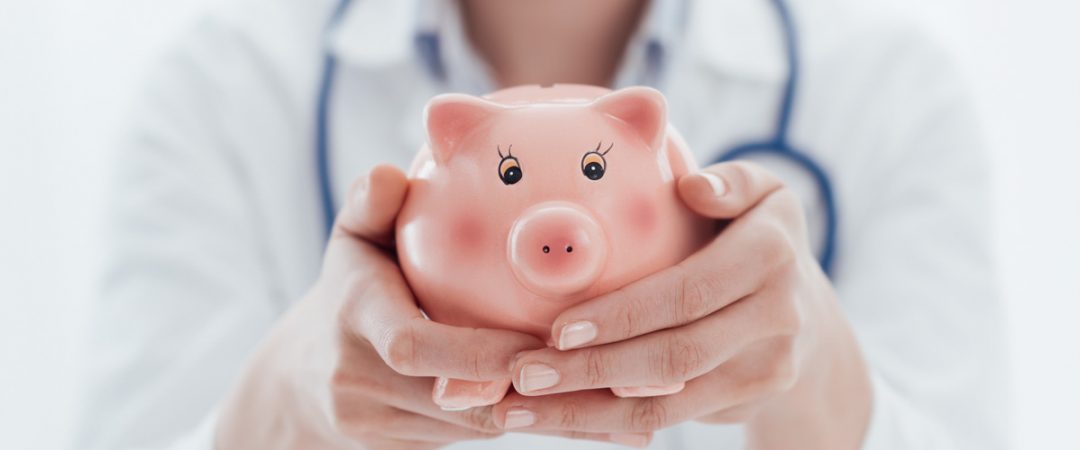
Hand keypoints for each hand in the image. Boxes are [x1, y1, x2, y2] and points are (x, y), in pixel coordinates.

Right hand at [215, 165, 541, 448]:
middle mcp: (355, 376)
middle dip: (514, 385)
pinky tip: (541, 394)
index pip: (411, 344)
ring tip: (572, 376)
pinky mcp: (386, 449)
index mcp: (354, 315)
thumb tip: (390, 174)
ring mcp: (369, 421)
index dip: (478, 353)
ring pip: (464, 425)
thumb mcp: (353, 240)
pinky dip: (500, 416)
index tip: (533, 341)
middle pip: (450, 396)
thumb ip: (370, 203)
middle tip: (572, 361)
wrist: (300, 377)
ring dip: (517, 404)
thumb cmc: (349, 290)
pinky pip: (460, 438)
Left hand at [491, 162, 872, 449]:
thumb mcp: (761, 192)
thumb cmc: (755, 234)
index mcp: (771, 254)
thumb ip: (731, 181)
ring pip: (667, 402)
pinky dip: (608, 422)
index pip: (688, 292)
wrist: (809, 313)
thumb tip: (693, 186)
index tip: (558, 329)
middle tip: (523, 373)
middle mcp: (778, 316)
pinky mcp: (746, 402)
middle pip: (675, 356)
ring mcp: (767, 369)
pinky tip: (558, 416)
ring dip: (587, 410)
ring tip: (519, 408)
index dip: (624, 315)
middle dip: (592, 370)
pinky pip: (668, 419)